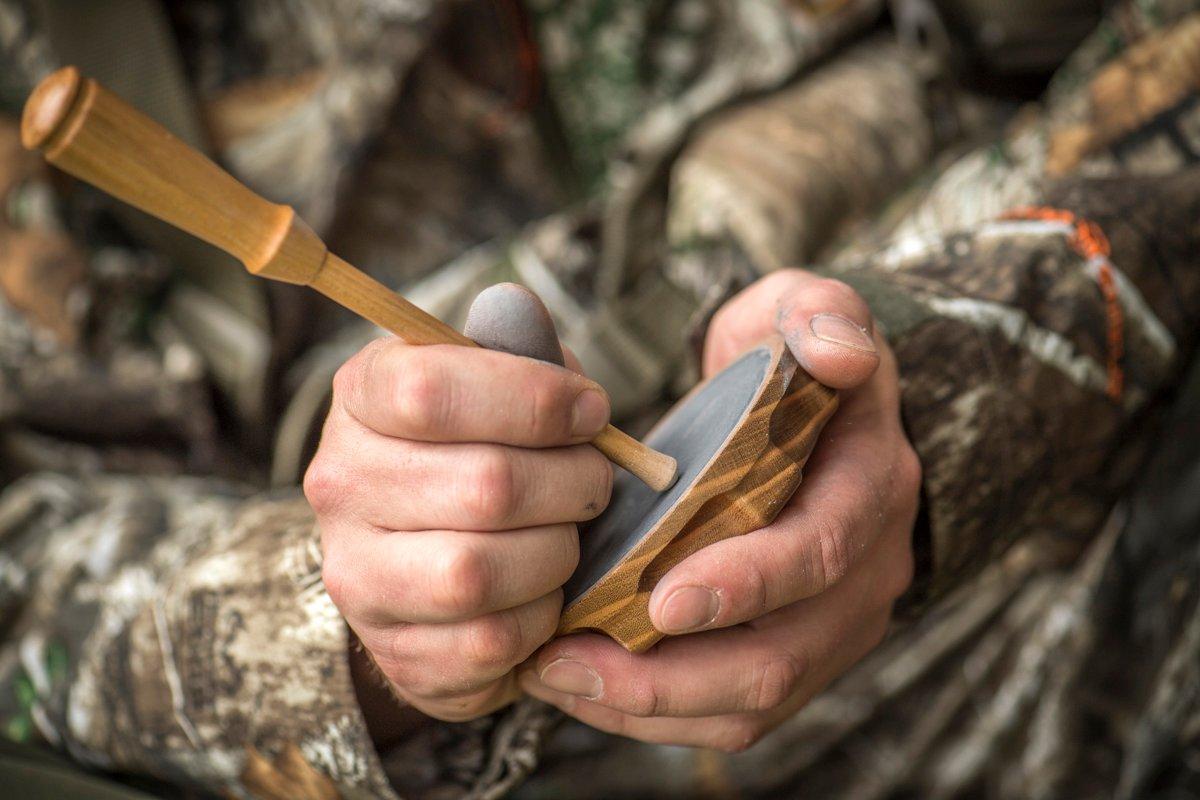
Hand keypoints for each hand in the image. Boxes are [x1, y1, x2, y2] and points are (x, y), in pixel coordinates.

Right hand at [306, 340, 612, 720]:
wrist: (429, 555)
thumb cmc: (477, 447)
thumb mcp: (494, 381)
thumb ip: (521, 351)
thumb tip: (534, 331)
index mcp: (360, 396)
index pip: (431, 389)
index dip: (533, 398)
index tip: (591, 409)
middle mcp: (339, 484)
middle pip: (484, 485)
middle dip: (571, 482)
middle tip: (594, 479)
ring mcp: (356, 575)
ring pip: (480, 571)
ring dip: (557, 552)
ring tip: (568, 533)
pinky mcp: (394, 650)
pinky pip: (490, 640)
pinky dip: (541, 616)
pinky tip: (542, 588)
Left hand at [519, 268, 919, 750]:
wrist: (820, 410)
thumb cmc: (794, 355)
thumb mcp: (807, 307)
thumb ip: (821, 312)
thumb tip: (835, 353)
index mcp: (871, 483)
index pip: (822, 548)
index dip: (749, 581)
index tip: (663, 599)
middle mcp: (866, 570)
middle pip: (781, 655)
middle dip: (671, 673)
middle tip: (567, 659)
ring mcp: (834, 622)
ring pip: (753, 701)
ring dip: (650, 705)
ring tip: (556, 677)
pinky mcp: (796, 651)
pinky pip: (732, 709)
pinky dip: (657, 712)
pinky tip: (585, 686)